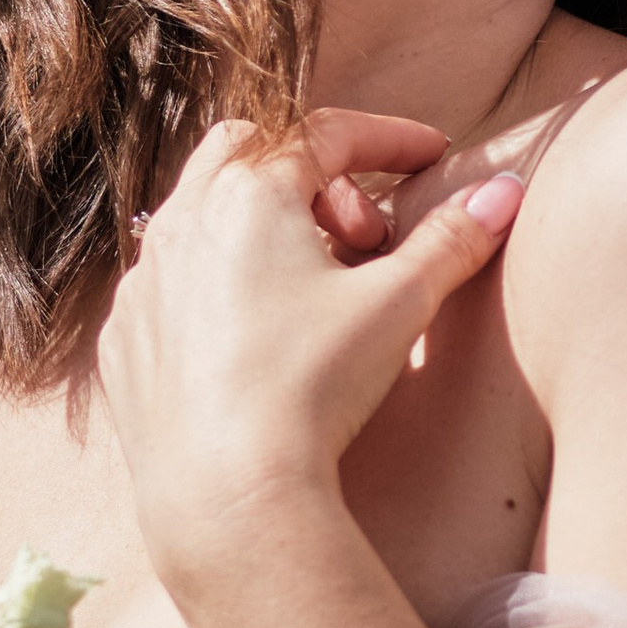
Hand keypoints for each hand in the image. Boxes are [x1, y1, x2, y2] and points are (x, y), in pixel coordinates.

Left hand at [98, 109, 523, 608]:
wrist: (227, 493)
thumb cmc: (313, 387)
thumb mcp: (399, 305)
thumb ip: (451, 239)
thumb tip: (503, 191)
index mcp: (248, 195)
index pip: (328, 134)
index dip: (389, 139)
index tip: (431, 157)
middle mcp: (181, 222)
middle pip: (249, 152)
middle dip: (313, 175)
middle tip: (364, 232)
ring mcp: (143, 283)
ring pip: (200, 216)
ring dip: (261, 228)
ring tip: (315, 286)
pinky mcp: (123, 341)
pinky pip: (169, 285)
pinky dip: (214, 285)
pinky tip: (255, 335)